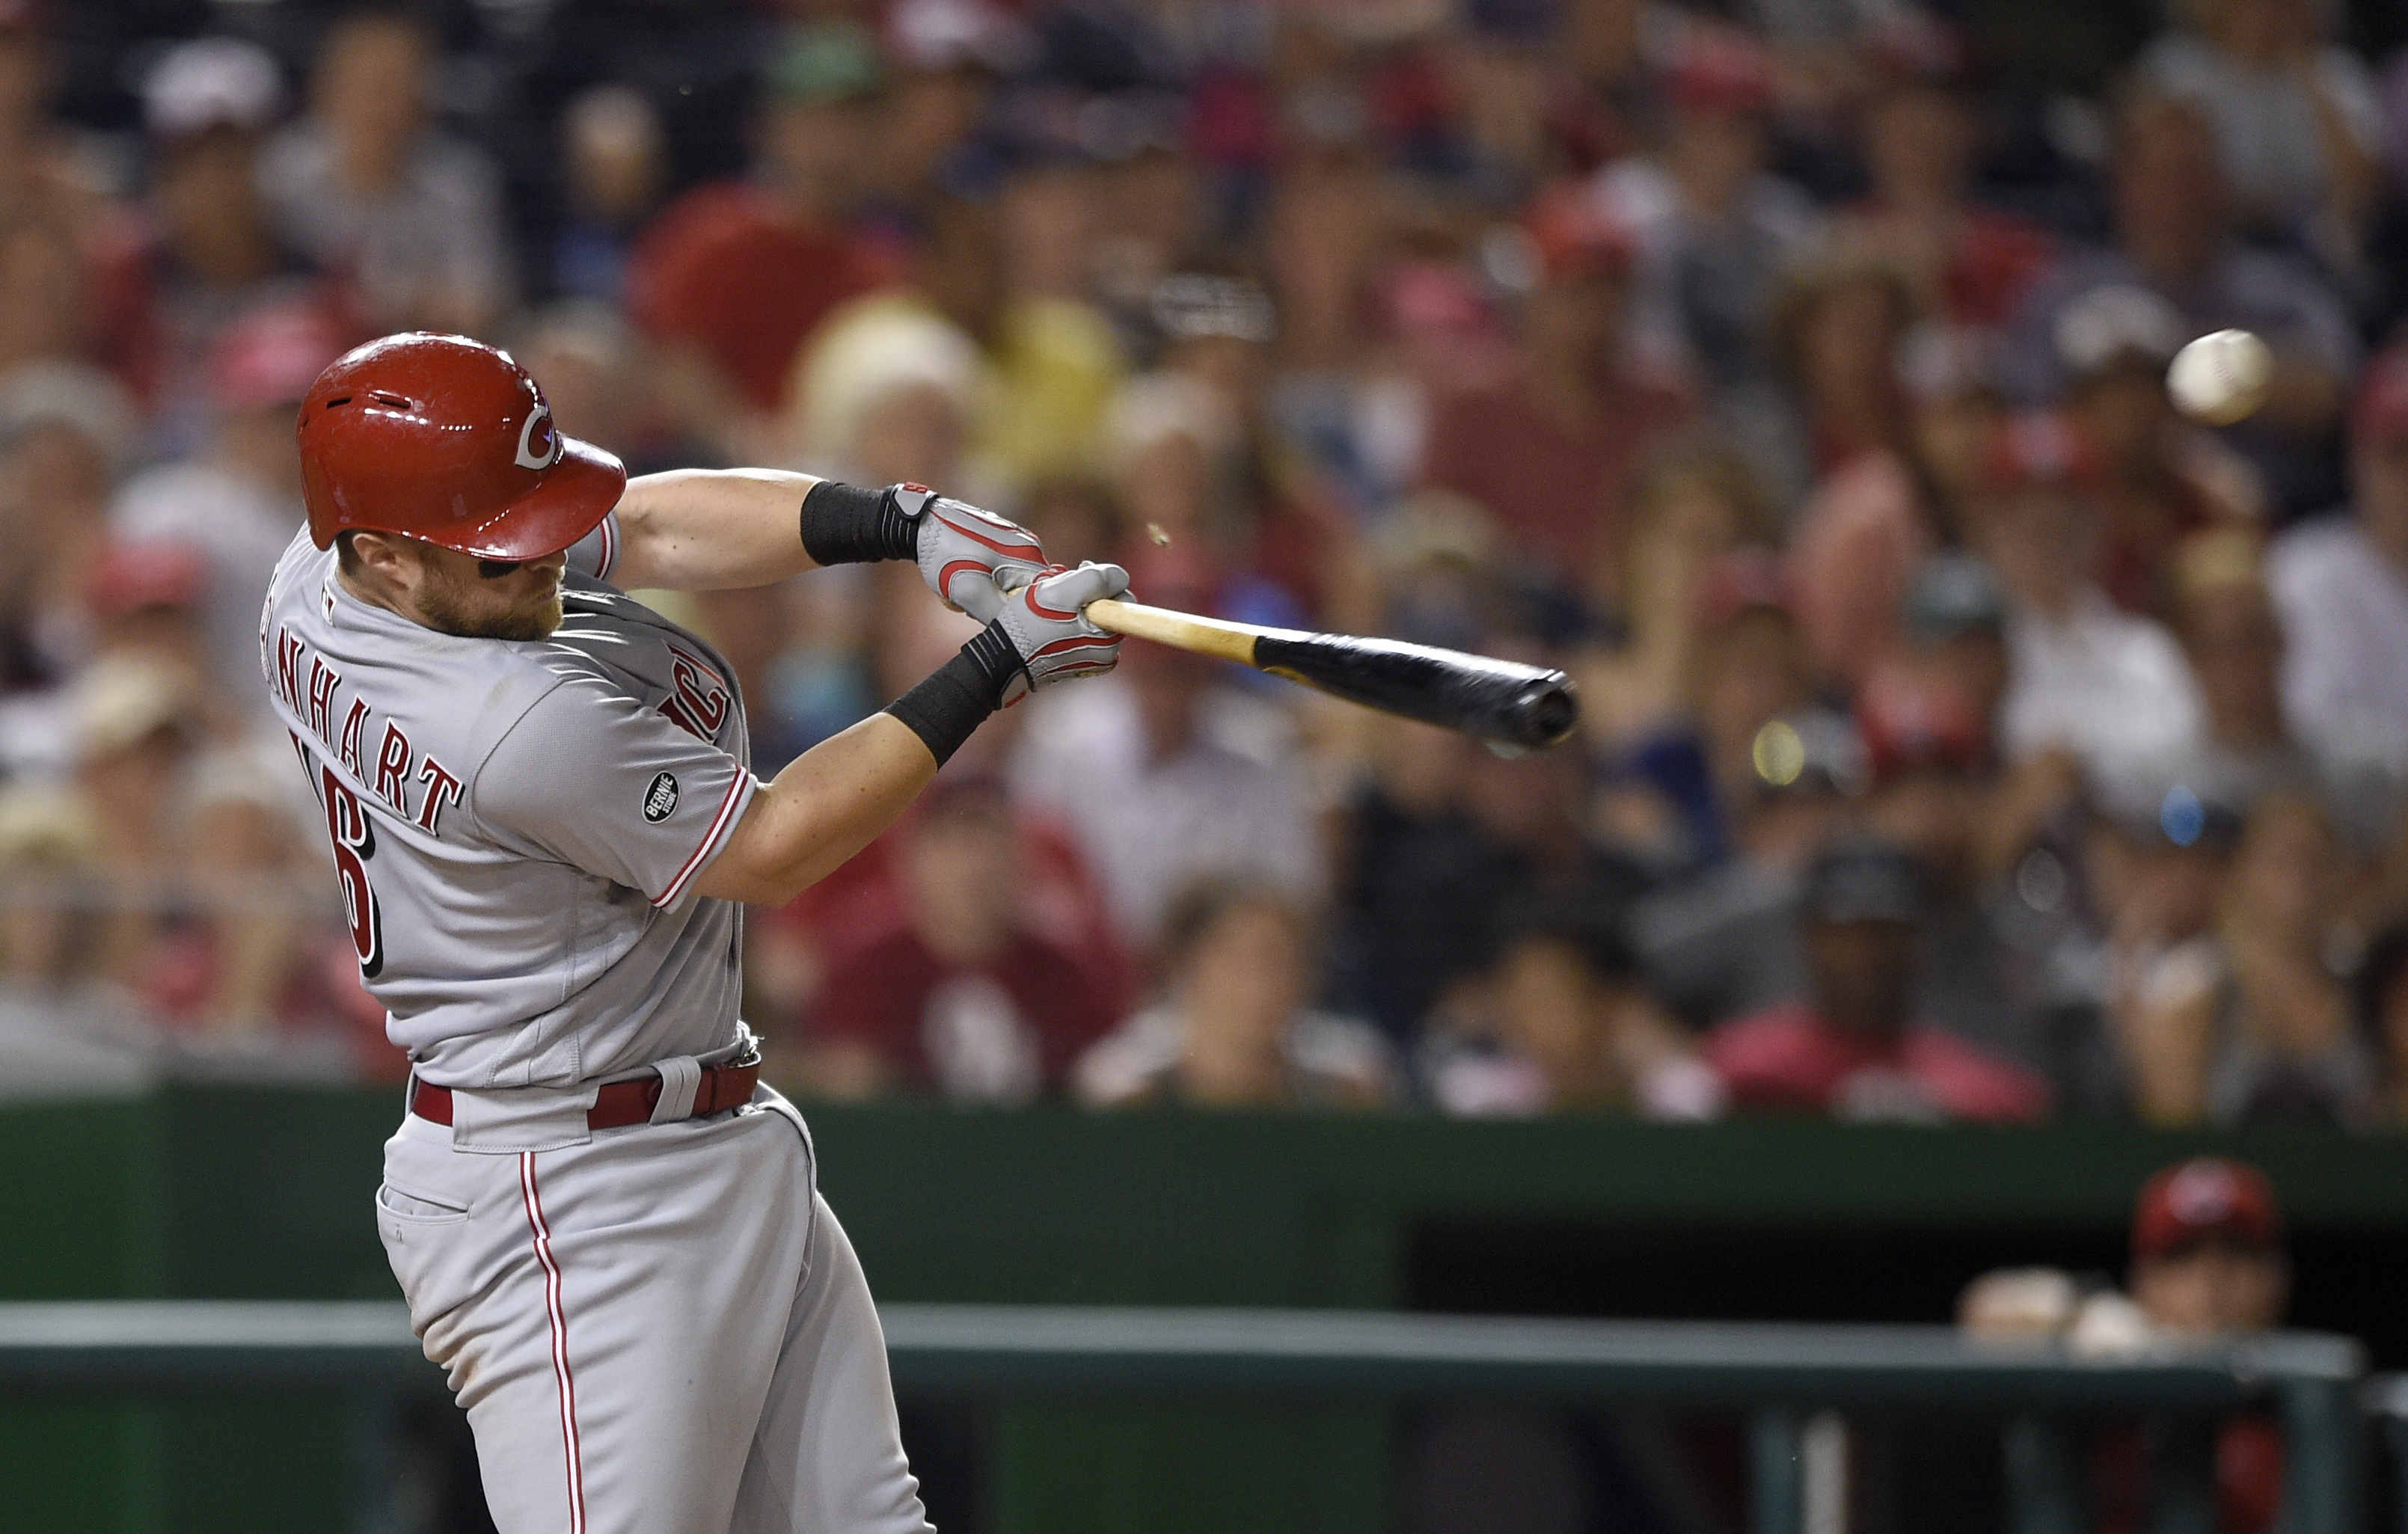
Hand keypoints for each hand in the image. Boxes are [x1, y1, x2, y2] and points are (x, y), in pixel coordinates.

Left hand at [894, 486, 1048, 621]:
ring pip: (1012, 584)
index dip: (1021, 615)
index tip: (994, 617)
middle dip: (1001, 605)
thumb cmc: (945, 555)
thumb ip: (999, 613)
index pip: (1042, 599)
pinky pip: (1002, 572)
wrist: (919, 523)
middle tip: (973, 604)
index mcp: (1029, 556)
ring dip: (989, 595)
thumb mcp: (971, 592)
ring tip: (963, 590)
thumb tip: (1019, 631)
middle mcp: (1029, 546)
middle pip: (1027, 592)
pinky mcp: (1001, 540)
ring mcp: (1015, 541)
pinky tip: (965, 577)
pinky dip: (985, 581)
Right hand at [992, 561, 1129, 704]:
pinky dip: (1066, 618)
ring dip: (1072, 602)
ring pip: (1091, 614)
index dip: (1098, 579)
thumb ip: (1097, 578)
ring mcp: (1091, 658)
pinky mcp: (1075, 659)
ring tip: (1048, 603)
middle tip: (1058, 589)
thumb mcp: (1062, 592)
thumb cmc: (1030, 625)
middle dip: (1085, 591)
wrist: (1002, 658)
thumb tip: (1121, 577)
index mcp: (1110, 639)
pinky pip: (1078, 628)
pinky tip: (1047, 617)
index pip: (1122, 594)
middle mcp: (1106, 653)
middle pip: (1107, 604)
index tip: (1073, 576)